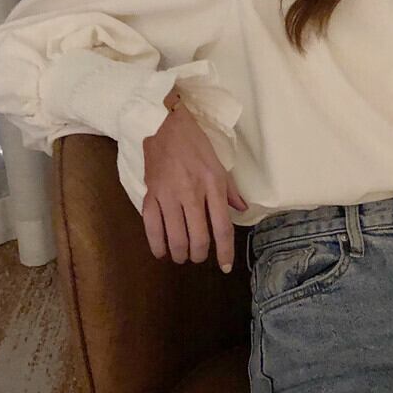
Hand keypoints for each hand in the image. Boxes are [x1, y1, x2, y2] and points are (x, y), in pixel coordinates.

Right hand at [141, 87, 246, 271]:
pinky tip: (162, 252)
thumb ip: (231, 190)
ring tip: (182, 256)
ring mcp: (169, 195)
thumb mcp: (220, 164)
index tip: (225, 266)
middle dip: (200, 255)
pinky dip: (157, 244)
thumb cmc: (196, 144)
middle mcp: (192, 193)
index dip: (225, 251)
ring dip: (180, 253)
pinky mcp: (151, 194)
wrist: (164, 125)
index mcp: (213, 185)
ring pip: (175, 237)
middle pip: (198, 238)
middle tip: (200, 256)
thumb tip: (242, 210)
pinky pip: (152, 227)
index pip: (221, 227)